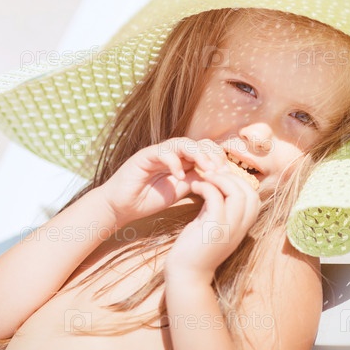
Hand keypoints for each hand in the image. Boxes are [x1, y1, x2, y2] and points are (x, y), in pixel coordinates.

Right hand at [96, 138, 227, 227]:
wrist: (122, 207)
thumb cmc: (148, 199)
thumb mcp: (180, 191)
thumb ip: (196, 181)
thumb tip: (218, 177)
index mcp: (183, 160)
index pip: (206, 151)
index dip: (218, 159)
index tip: (227, 175)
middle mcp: (172, 153)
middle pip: (198, 143)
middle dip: (212, 155)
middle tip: (220, 171)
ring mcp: (158, 152)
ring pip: (183, 143)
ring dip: (198, 154)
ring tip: (207, 168)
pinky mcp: (145, 155)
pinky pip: (163, 151)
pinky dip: (174, 162)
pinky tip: (179, 176)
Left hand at [164, 165, 260, 283]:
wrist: (186, 272)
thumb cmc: (195, 246)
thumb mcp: (211, 221)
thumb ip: (218, 204)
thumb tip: (217, 182)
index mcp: (243, 226)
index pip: (254, 197)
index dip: (239, 181)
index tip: (220, 176)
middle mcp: (241, 228)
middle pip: (250, 192)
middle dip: (232, 177)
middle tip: (212, 173)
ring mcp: (229, 229)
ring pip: (237, 193)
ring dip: (220, 179)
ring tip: (204, 177)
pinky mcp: (214, 229)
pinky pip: (216, 197)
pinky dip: (206, 186)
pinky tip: (195, 186)